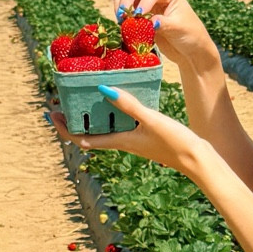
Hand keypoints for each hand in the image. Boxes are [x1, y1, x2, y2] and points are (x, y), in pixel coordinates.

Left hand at [50, 102, 210, 179]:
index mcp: (120, 142)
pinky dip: (113, 113)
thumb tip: (102, 90)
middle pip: (91, 134)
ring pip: (106, 129)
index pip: (83, 140)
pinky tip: (118, 99)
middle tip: (64, 101)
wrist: (199, 161)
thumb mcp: (151, 120)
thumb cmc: (175, 143)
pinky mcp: (145, 136)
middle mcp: (123, 143)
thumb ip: (128, 105)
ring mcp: (134, 140)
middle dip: (75, 120)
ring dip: (92, 116)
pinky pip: (121, 124)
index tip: (53, 114)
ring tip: (86, 96)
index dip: (65, 130)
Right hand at [112, 0, 219, 76]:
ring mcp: (144, 1)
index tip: (138, 17)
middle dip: (125, 1)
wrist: (189, 49)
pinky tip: (123, 27)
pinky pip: (124, 9)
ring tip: (122, 23)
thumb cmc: (190, 35)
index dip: (143, 3)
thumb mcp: (179, 28)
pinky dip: (121, 16)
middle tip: (123, 18)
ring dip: (120, 7)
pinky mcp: (138, 13)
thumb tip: (149, 22)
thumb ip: (164, 23)